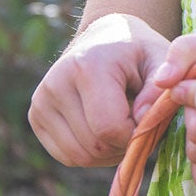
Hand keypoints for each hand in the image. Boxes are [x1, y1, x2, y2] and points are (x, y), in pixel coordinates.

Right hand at [28, 14, 170, 167]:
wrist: (104, 39)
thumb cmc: (138, 53)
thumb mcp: (159, 61)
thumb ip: (159, 90)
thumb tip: (142, 118)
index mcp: (87, 66)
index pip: (108, 128)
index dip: (134, 136)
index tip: (146, 122)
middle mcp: (56, 83)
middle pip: (93, 146)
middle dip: (122, 147)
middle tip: (136, 126)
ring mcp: (41, 101)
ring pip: (78, 156)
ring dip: (107, 155)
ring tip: (121, 129)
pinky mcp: (36, 116)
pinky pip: (67, 156)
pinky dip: (90, 155)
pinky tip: (103, 133)